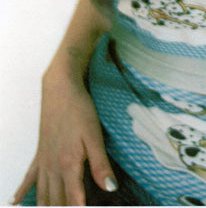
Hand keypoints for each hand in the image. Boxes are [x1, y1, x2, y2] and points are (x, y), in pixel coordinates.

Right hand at [11, 76, 116, 205]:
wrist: (60, 89)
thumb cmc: (79, 110)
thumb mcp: (94, 136)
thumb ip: (101, 164)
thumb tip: (110, 188)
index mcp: (68, 165)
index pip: (73, 199)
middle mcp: (53, 167)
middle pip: (56, 201)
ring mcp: (44, 161)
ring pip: (43, 194)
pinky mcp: (39, 154)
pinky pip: (28, 178)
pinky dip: (21, 192)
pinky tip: (14, 202)